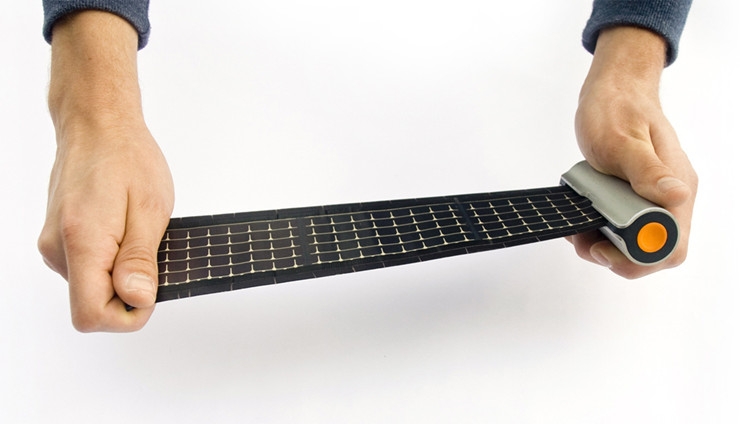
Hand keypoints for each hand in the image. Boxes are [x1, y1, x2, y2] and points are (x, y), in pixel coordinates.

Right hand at [37, 11, 173, 330]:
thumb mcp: (151, 210)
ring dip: (120, 272)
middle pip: (91, 305)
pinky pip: (86, 268)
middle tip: (150, 250)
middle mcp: (57, 249)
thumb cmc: (126, 158)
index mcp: (81, 242)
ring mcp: (54, 245)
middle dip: (128, 291)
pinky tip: (123, 229)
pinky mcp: (58, 239)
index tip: (151, 289)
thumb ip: (140, 259)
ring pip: (90, 287)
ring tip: (136, 231)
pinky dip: (109, 260)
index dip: (129, 315)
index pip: (91, 315)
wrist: (97, 124)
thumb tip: (137, 300)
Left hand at [571, 27, 697, 278]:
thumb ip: (646, 170)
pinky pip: (625, 224)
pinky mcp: (637, 194)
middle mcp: (670, 196)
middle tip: (585, 243)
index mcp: (676, 186)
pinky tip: (581, 220)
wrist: (615, 89)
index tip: (604, 249)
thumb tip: (674, 196)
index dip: (639, 258)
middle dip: (618, 255)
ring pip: (638, 241)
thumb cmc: (619, 108)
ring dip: (606, 244)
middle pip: (655, 250)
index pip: (672, 245)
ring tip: (577, 232)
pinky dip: (602, 229)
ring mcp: (654, 196)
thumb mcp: (624, 140)